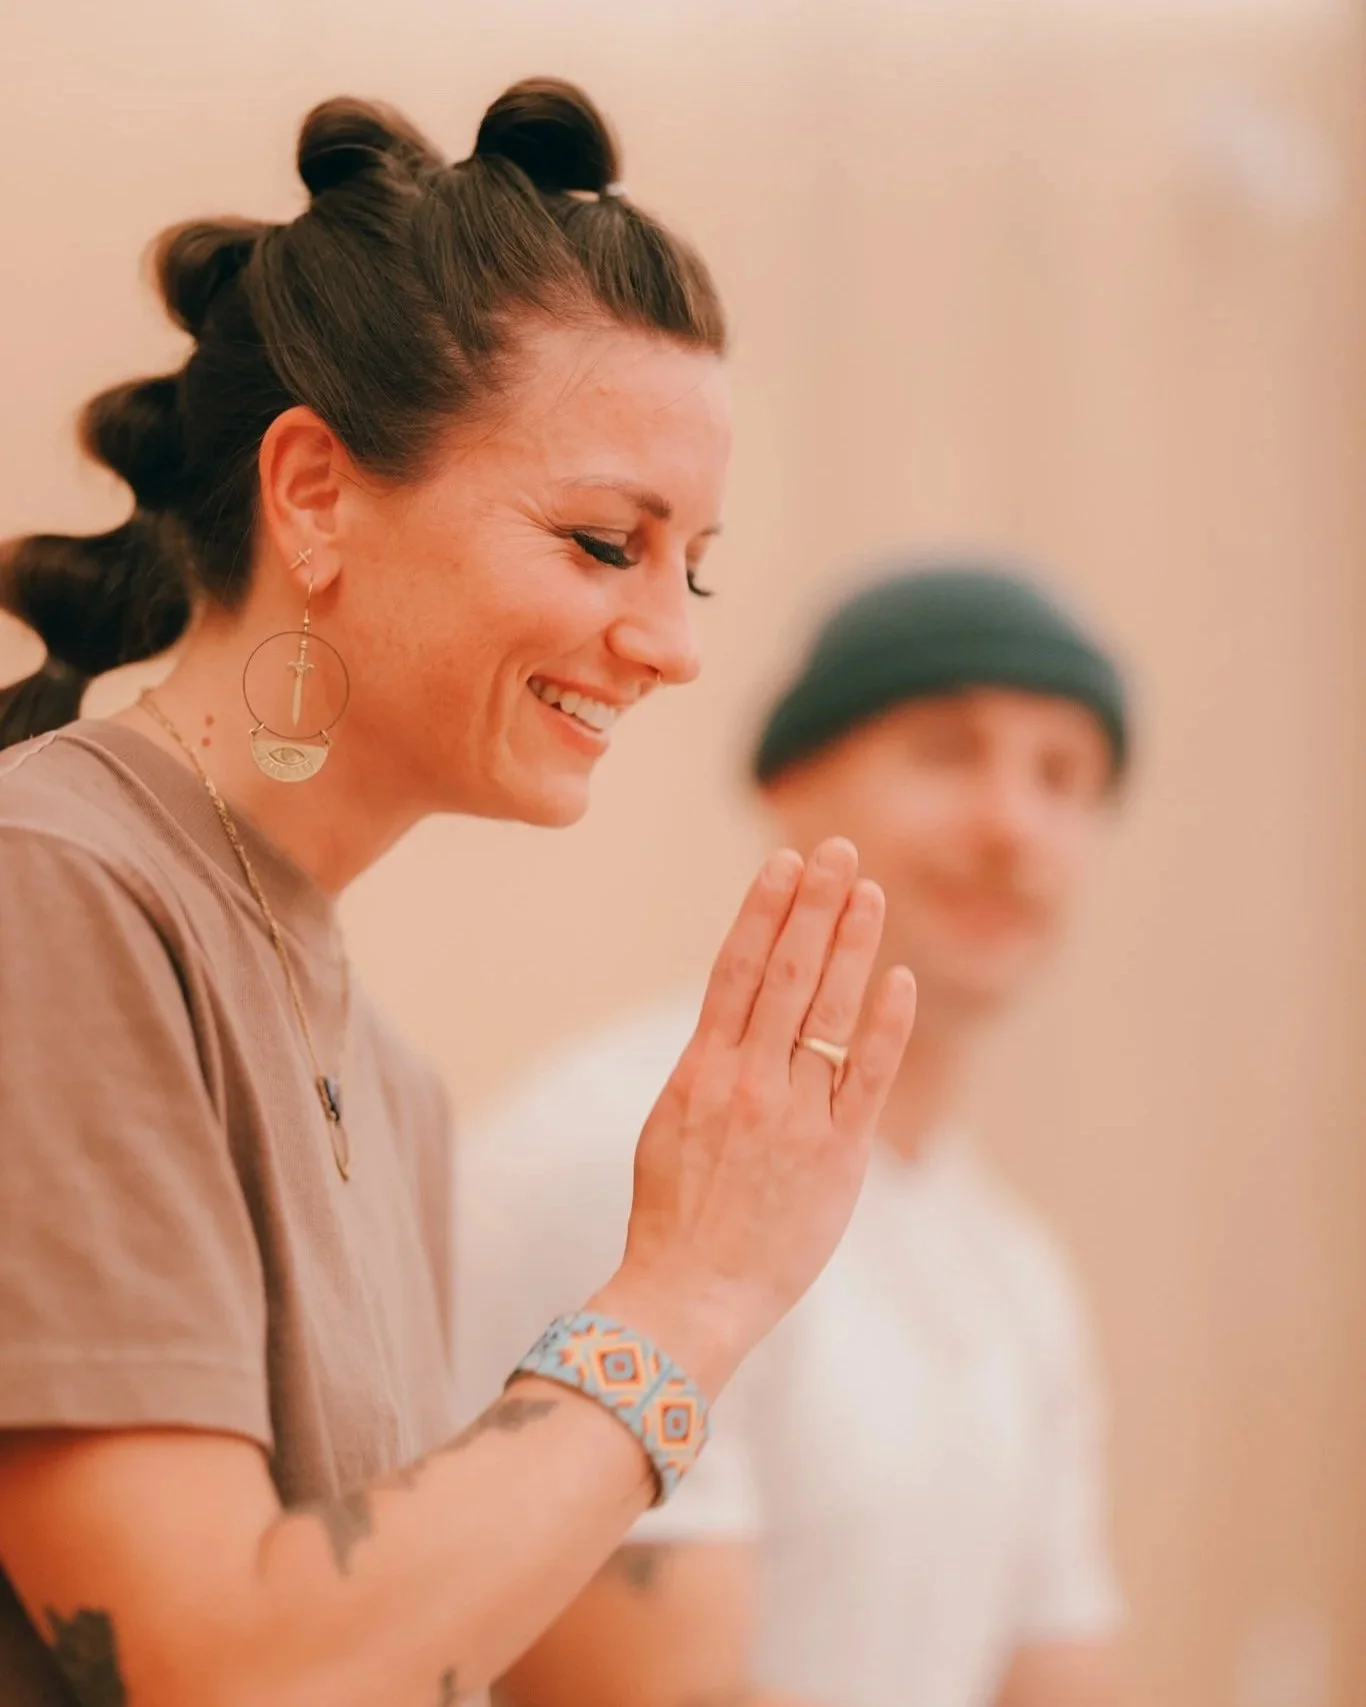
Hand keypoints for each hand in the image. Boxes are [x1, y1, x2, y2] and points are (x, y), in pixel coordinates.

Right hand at [597, 838, 915, 1393]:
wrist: (689, 1293)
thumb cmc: (676, 1216)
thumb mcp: (671, 1126)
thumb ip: (709, 1070)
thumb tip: (735, 1020)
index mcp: (701, 1070)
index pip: (736, 967)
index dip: (764, 909)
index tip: (785, 862)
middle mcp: (748, 1079)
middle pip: (787, 972)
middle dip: (815, 905)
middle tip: (839, 850)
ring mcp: (794, 1113)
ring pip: (828, 1009)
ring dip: (851, 944)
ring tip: (869, 891)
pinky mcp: (837, 1154)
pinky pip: (868, 1075)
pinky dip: (886, 1024)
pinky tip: (899, 978)